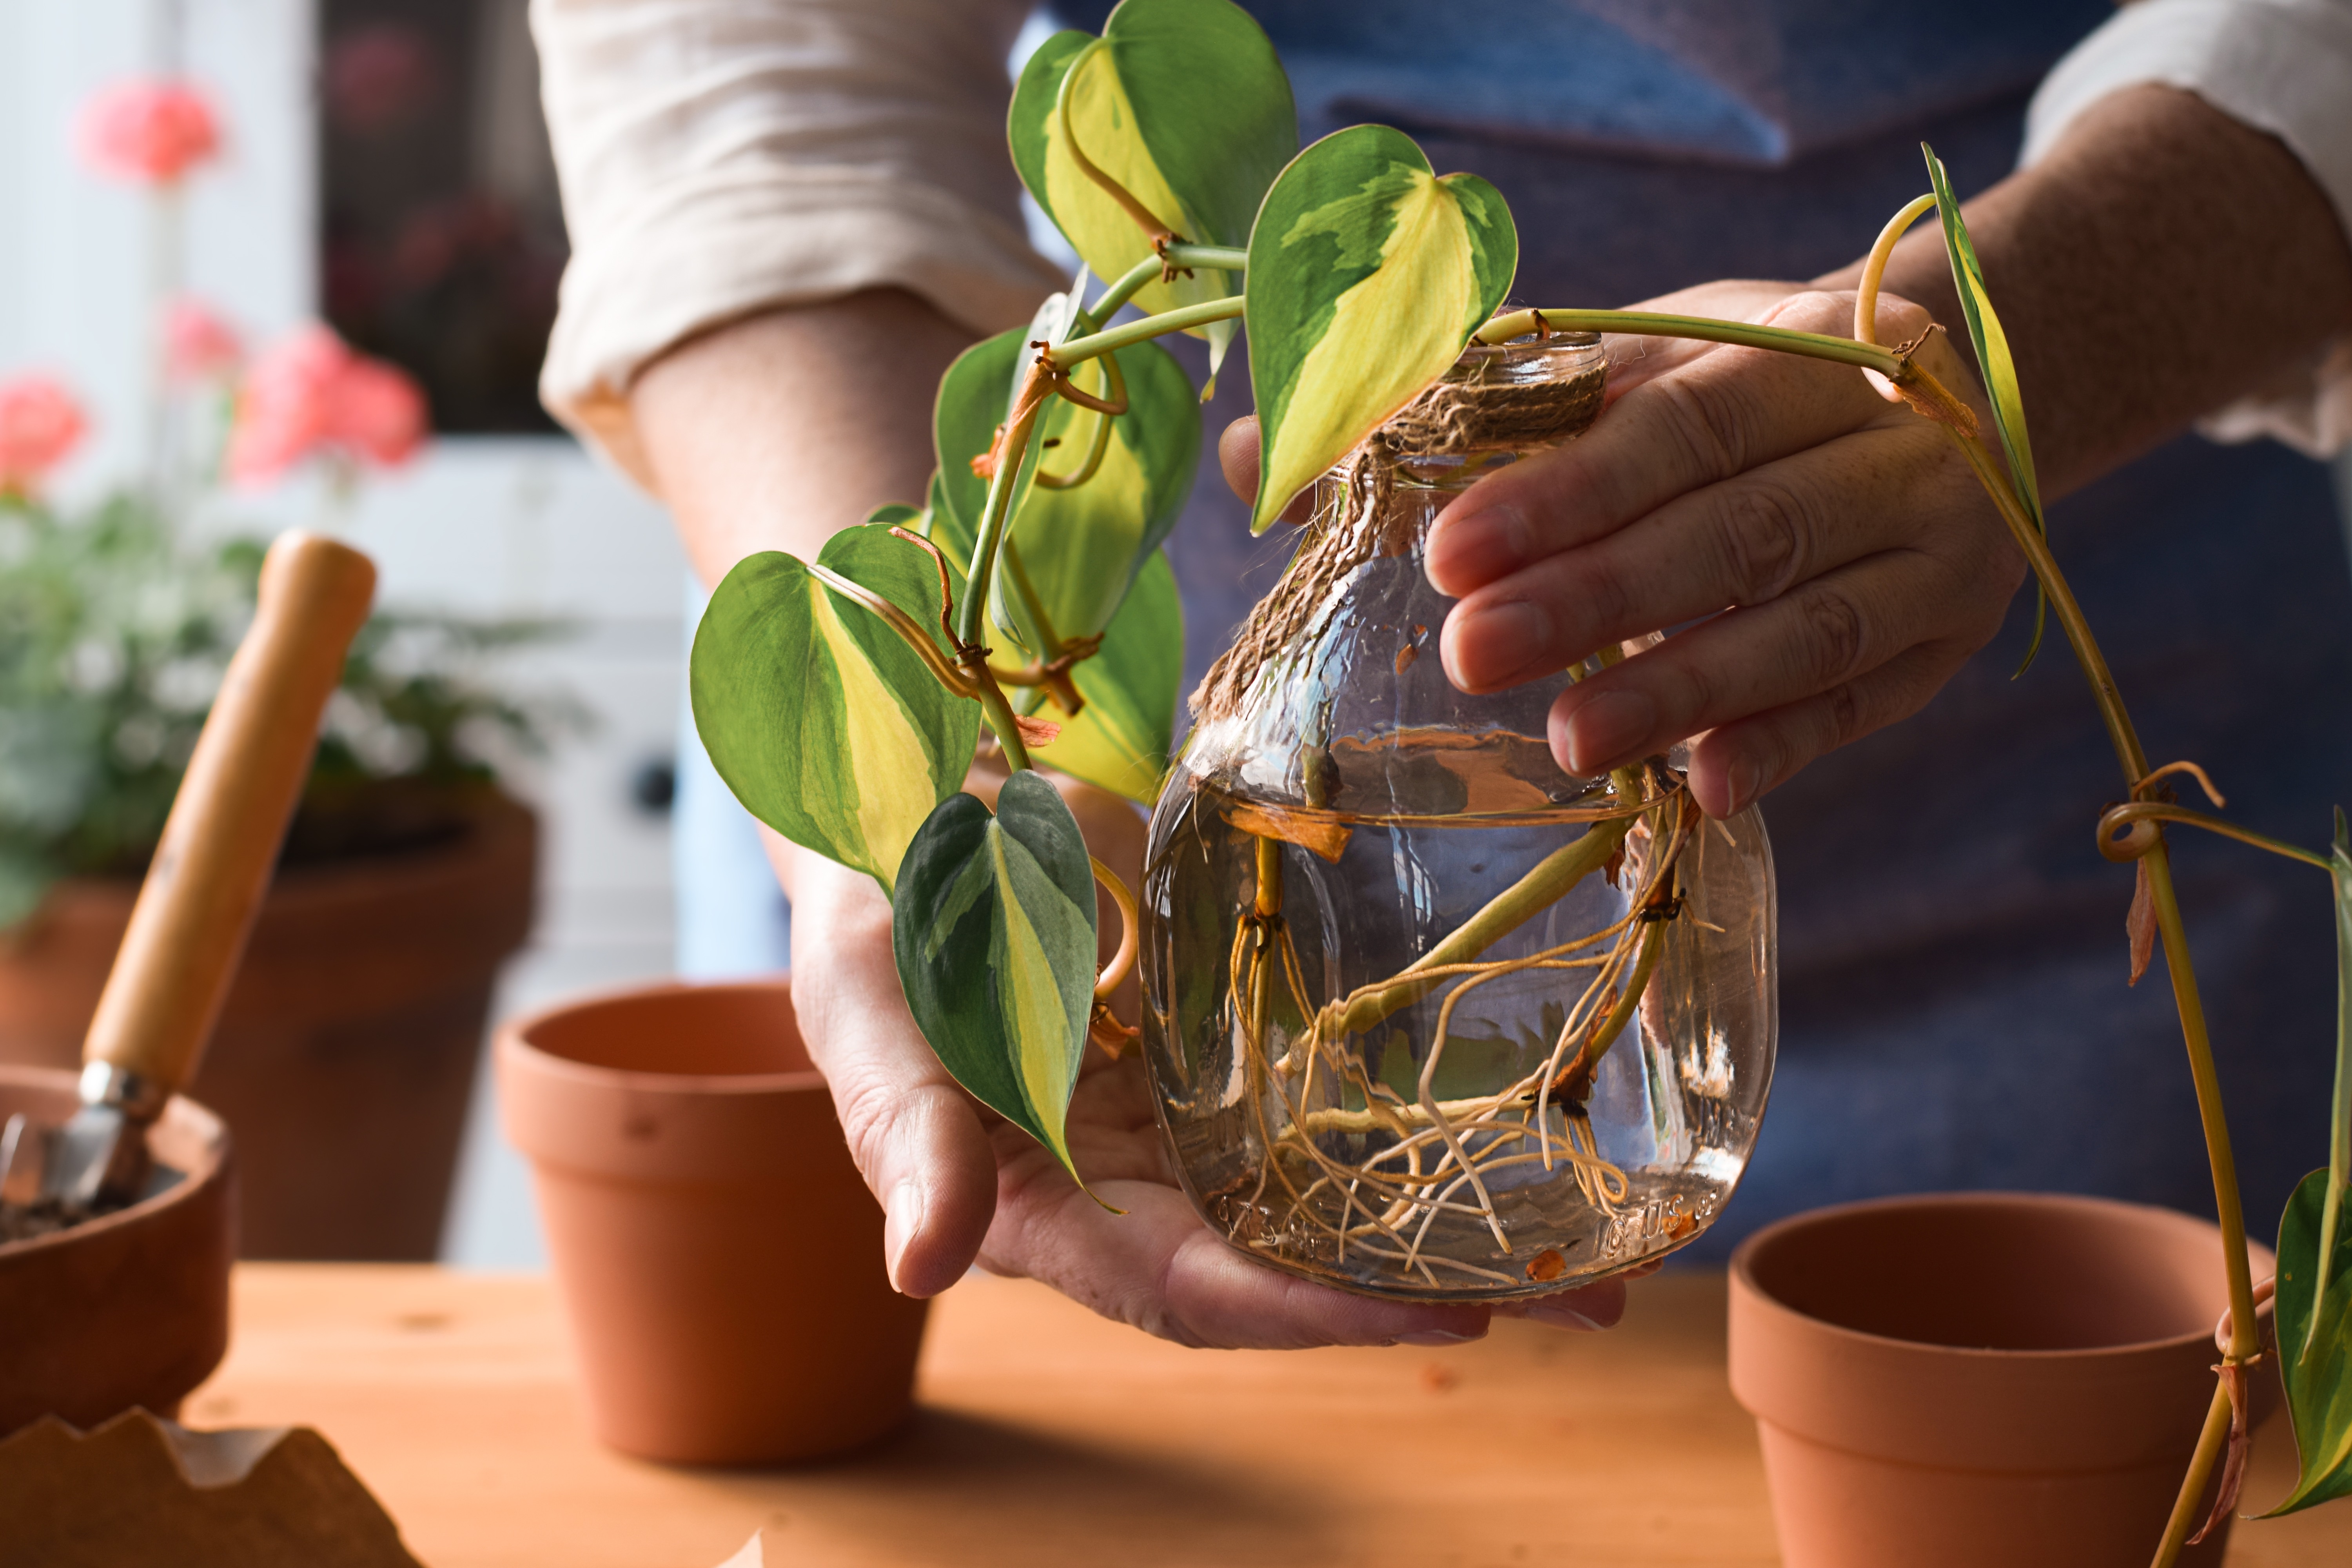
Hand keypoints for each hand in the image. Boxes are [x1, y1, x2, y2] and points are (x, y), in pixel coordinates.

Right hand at [774, 774, 1629, 1349]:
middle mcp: (1142, 1192)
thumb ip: (906, 1142)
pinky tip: (1534, 1125)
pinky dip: (1430, 1124)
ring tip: (1613, 1243)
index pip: (1192, 1292)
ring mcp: (1194, 1126)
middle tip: (1598, 1301)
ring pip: (1339, 1195)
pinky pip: (1338, 1101)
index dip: (1305, 1312)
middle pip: (1298, 1266)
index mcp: (1052, 1216)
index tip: (1438, 1316)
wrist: (911, 825)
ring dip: (1466, 1224)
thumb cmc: (869, 932)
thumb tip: (919, 1270)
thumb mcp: (869, 1024)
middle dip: (1439, 1292)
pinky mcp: (1230, 1053)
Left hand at [1222, 284, 2020, 816]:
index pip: (1670, 424)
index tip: (1445, 551)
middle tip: (1468, 656)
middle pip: (1733, 530)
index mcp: (1791, 351)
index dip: (1561, 491)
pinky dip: (1785, 746)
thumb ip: (1460, 407)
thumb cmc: (1735, 388)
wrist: (1958, 389)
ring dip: (1681, 690)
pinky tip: (1704, 789)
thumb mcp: (1627, 361)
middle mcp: (1880, 444)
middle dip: (1597, 599)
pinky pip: (1864, 704)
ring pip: (1807, 628)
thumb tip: (1255, 455)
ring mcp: (1932, 548)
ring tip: (1563, 742)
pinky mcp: (1945, 640)